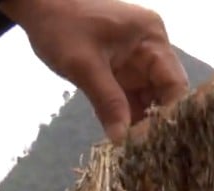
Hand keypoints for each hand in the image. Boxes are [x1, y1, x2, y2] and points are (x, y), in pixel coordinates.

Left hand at [0, 0, 189, 144]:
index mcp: (152, 39)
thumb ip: (107, 101)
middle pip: (165, 94)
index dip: (171, 112)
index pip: (174, 82)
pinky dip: (127, 119)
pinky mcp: (124, 73)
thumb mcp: (84, 65)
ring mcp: (138, 63)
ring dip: (142, 124)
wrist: (38, 9)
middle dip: (156, 122)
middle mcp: (152, 50)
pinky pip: (132, 100)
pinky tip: (125, 141)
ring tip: (137, 153)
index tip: (161, 142)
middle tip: (149, 153)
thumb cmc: (62, 27)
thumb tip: (122, 140)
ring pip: (149, 100)